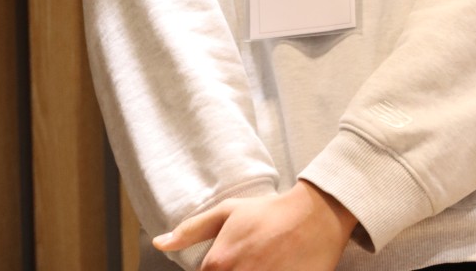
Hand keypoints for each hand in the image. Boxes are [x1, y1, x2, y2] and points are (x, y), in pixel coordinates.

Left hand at [152, 180, 355, 269]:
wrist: (315, 215)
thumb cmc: (269, 213)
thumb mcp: (228, 211)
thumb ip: (191, 229)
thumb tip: (160, 242)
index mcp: (219, 262)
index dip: (216, 270)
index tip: (231, 260)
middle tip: (250, 260)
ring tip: (262, 263)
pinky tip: (273, 268)